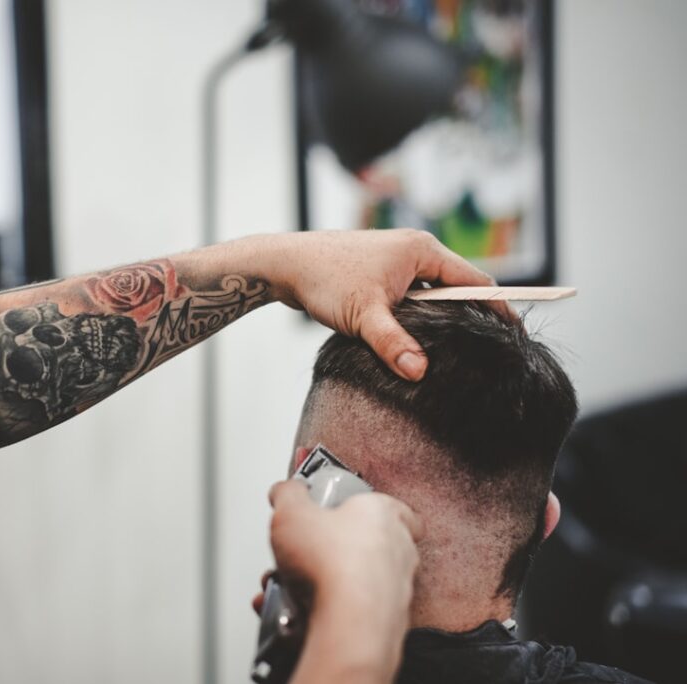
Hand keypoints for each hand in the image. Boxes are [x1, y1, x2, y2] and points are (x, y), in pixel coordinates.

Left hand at [256, 229, 500, 380]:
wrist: (285, 265)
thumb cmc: (324, 280)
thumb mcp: (363, 316)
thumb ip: (393, 344)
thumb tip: (420, 373)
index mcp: (422, 250)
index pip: (475, 281)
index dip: (498, 307)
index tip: (514, 333)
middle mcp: (414, 249)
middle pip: (457, 287)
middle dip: (470, 316)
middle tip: (488, 349)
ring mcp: (397, 259)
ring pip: (432, 293)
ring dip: (439, 318)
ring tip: (456, 349)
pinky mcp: (381, 271)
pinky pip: (412, 295)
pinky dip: (418, 315)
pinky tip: (415, 340)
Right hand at [264, 481, 424, 682]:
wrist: (349, 624)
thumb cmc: (334, 566)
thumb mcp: (291, 512)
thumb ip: (288, 494)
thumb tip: (286, 491)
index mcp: (384, 515)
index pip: (390, 506)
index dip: (364, 508)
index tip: (338, 511)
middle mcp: (399, 551)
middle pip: (363, 544)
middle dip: (327, 550)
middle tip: (302, 553)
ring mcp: (396, 588)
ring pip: (352, 581)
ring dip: (319, 583)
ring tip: (287, 586)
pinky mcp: (386, 621)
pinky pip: (350, 611)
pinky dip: (323, 611)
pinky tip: (294, 612)